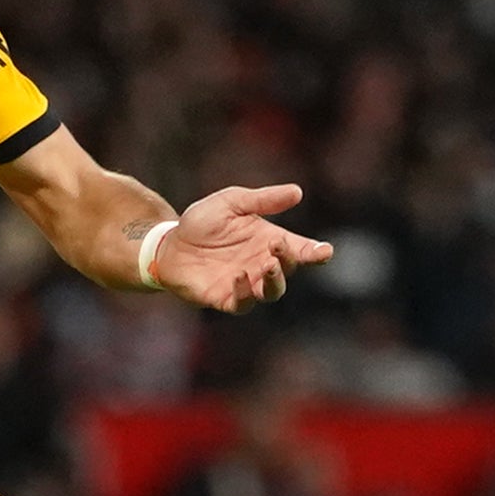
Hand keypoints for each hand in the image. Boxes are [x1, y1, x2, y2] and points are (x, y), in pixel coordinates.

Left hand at [150, 184, 333, 313]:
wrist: (168, 244)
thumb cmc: (202, 222)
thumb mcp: (232, 202)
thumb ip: (263, 200)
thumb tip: (297, 192)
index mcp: (269, 241)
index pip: (301, 250)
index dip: (316, 253)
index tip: (325, 252)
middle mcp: (262, 264)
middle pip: (288, 270)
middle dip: (288, 260)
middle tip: (277, 246)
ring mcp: (246, 284)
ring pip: (272, 291)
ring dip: (274, 280)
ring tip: (268, 264)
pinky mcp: (225, 298)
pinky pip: (242, 303)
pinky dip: (245, 292)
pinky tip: (239, 276)